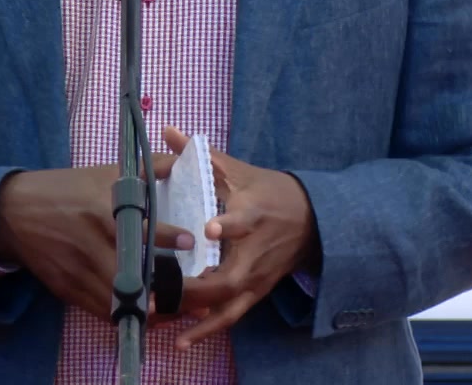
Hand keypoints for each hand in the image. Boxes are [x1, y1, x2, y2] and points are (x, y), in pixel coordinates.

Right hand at [0, 158, 191, 322]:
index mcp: (101, 212)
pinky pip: (100, 310)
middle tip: (191, 289)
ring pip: (117, 300)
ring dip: (147, 308)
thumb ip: (145, 167)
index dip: (165, 237)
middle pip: (131, 275)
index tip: (188, 241)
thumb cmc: (64, 190)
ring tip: (175, 308)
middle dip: (162, 287)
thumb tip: (182, 160)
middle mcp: (91, 245)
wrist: (12, 213)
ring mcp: (77, 271)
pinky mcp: (67, 289)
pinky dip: (123, 314)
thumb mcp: (103, 173)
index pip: (138, 227)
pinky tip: (144, 314)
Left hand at [163, 125, 319, 349]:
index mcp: (253, 214)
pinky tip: (183, 340)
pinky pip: (231, 316)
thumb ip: (200, 155)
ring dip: (196, 314)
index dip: (228, 226)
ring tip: (162, 317)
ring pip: (228, 302)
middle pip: (229, 276)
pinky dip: (209, 329)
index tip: (210, 229)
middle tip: (160, 288)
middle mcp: (255, 251)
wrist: (311, 220)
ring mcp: (256, 276)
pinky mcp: (256, 292)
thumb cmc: (267, 191)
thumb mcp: (238, 170)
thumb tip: (167, 130)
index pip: (243, 222)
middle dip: (195, 285)